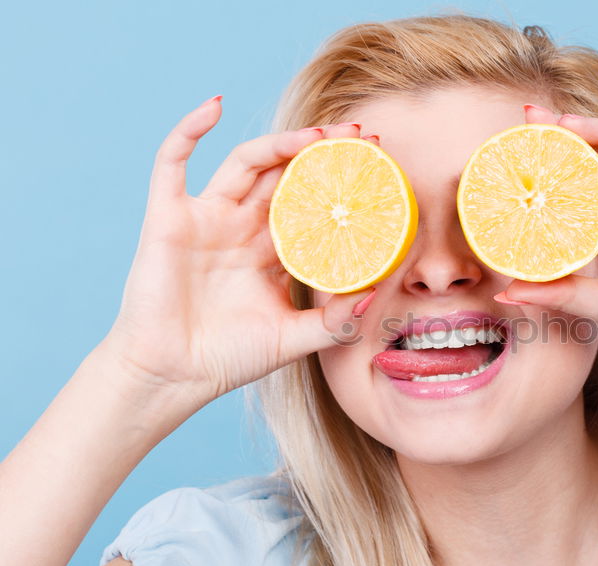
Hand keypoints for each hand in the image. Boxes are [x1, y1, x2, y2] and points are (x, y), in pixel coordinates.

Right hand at [103, 96, 373, 404]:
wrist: (172, 376)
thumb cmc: (229, 357)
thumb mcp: (293, 339)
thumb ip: (335, 322)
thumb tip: (376, 296)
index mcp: (272, 250)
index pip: (312, 202)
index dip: (342, 182)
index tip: (378, 165)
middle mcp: (242, 227)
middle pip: (286, 174)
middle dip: (322, 152)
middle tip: (361, 136)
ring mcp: (206, 219)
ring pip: (246, 163)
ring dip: (280, 142)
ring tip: (319, 134)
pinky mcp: (168, 218)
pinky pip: (171, 163)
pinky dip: (189, 130)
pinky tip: (214, 105)